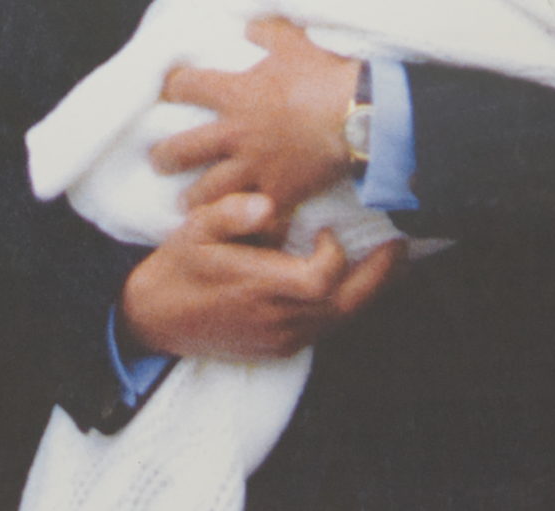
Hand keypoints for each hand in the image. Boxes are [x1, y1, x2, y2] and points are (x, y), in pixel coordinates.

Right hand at [118, 193, 403, 358]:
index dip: (335, 254)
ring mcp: (280, 339)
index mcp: (257, 288)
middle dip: (379, 276)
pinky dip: (344, 305)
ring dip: (367, 291)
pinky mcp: (279, 349)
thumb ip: (230, 213)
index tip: (327, 230)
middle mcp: (276, 320)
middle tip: (400, 247)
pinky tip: (352, 283)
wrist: (153, 319)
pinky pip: (325, 328)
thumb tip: (268, 206)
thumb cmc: (176, 268)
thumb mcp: (193, 231)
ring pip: (341, 320)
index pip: (321, 279)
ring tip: (388, 262)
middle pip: (346, 305)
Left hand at [153, 17, 360, 213]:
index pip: (184, 86)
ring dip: (193, 197)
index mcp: (235, 93)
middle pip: (181, 149)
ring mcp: (254, 167)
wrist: (361, 115)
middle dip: (164, 156)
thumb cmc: (326, 74)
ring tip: (186, 202)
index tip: (169, 92)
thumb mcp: (292, 40)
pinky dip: (243, 221)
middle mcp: (235, 133)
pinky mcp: (279, 192)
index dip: (173, 87)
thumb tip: (248, 27)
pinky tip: (235, 225)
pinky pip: (252, 214)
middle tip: (159, 160)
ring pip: (208, 190)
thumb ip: (265, 32)